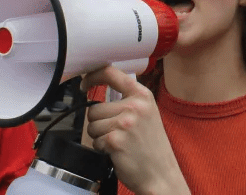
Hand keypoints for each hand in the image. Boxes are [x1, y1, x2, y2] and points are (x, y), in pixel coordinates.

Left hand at [82, 67, 188, 194]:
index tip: (85, 83)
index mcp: (143, 95)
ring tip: (118, 141)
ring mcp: (125, 123)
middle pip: (95, 108)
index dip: (92, 76)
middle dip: (99, 122)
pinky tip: (117, 151)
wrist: (161, 173)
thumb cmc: (151, 146)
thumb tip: (101, 86)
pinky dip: (102, 148)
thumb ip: (127, 99)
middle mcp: (135, 106)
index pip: (110, 73)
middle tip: (115, 132)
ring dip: (99, 136)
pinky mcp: (115, 140)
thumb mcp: (147, 113)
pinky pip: (94, 140)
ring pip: (92, 124)